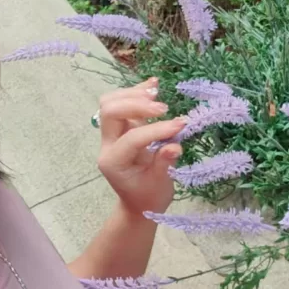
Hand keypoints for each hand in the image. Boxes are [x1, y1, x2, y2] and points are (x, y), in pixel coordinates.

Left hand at [94, 77, 184, 216]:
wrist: (139, 204)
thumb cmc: (149, 197)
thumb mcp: (160, 186)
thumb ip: (164, 164)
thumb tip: (174, 144)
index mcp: (113, 162)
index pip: (132, 138)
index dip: (156, 130)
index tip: (181, 126)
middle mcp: (108, 145)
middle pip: (110, 111)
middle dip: (136, 105)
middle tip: (164, 109)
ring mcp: (112, 134)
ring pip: (111, 102)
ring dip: (134, 95)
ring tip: (158, 95)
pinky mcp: (123, 128)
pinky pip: (123, 103)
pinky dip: (138, 92)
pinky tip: (154, 84)